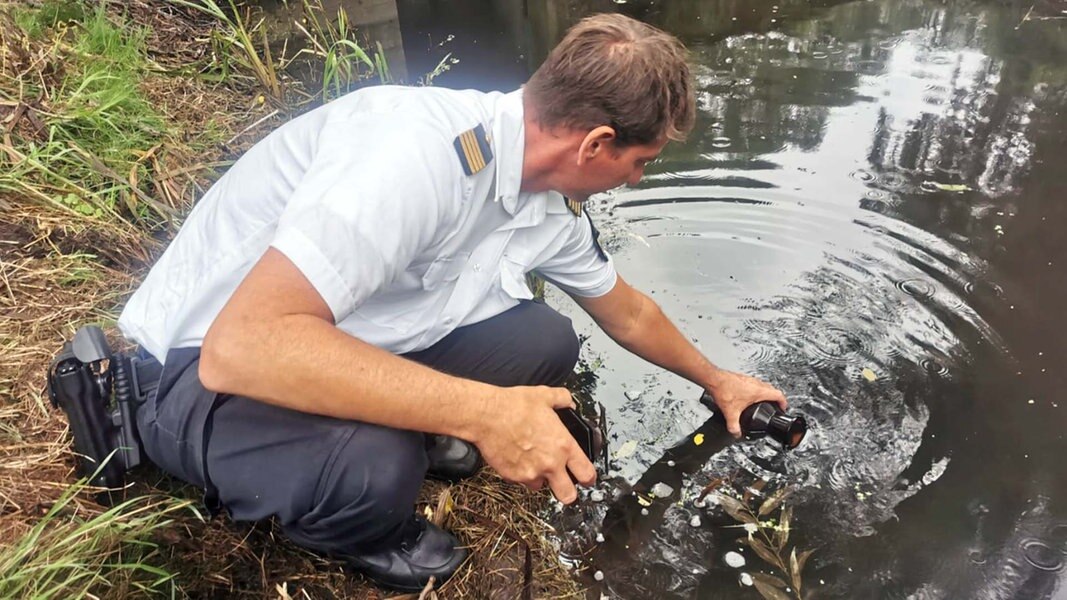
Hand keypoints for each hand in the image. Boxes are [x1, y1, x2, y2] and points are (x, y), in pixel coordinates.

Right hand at [470, 386, 596, 503]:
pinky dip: (521, 473)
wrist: (486, 415)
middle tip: (564, 484)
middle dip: (569, 492)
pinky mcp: (513, 476)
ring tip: (534, 461)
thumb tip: (568, 402)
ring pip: (541, 487)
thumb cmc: (513, 406)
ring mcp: (530, 473)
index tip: (586, 478)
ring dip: (540, 478)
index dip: (589, 478)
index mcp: (563, 445)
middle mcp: (550, 463)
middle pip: (568, 495)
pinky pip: (520, 481)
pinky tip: (517, 457)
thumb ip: (562, 399)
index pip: (586, 473)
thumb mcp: (545, 395)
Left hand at [705, 370, 786, 436]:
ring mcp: (749, 379)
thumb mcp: (731, 413)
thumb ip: (734, 426)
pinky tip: (747, 396)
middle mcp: (756, 383)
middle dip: (775, 398)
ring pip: (763, 385)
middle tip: (774, 406)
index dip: (784, 402)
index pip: (779, 395)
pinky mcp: (742, 378)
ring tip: (763, 401)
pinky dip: (756, 390)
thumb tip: (736, 434)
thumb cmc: (724, 390)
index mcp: (758, 391)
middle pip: (772, 389)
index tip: (783, 408)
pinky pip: (754, 383)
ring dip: (766, 393)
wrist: (714, 379)